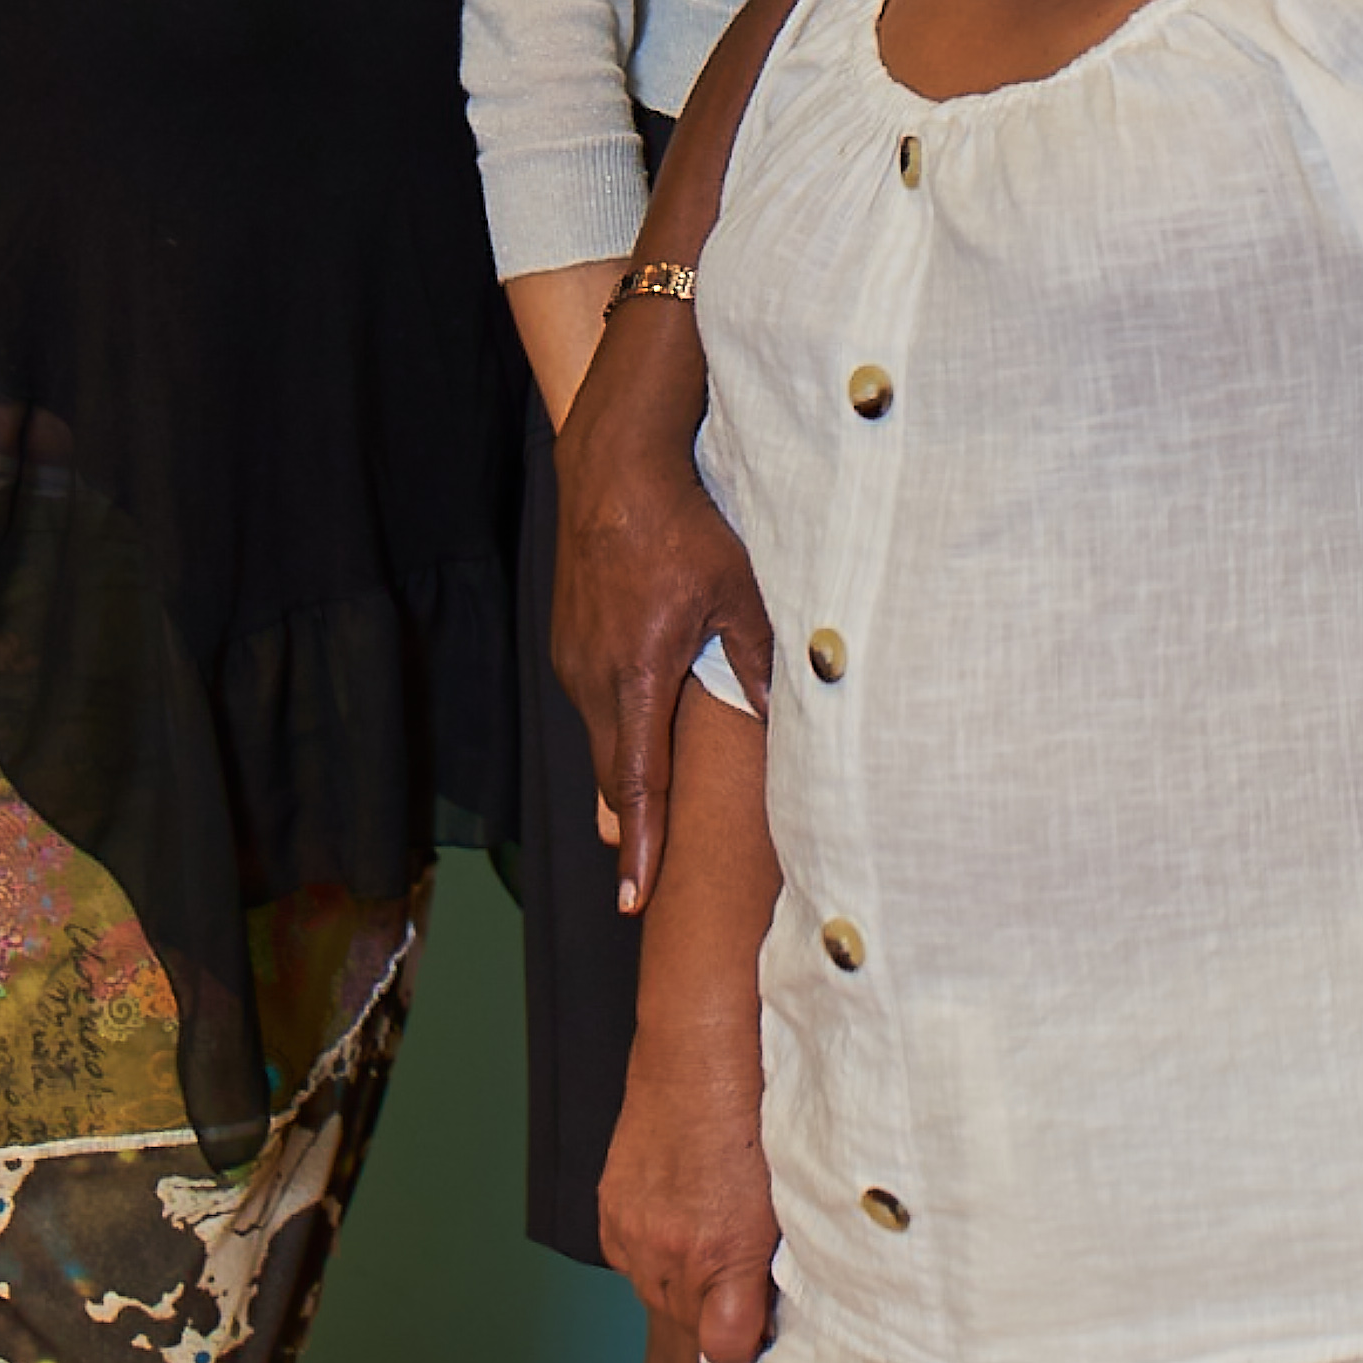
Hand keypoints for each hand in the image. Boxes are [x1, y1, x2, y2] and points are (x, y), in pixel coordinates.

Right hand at [552, 314, 772, 910]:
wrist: (613, 463)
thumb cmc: (683, 523)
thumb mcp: (738, 592)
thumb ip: (762, 659)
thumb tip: (793, 718)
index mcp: (637, 676)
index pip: (639, 783)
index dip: (642, 846)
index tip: (635, 899)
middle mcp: (593, 676)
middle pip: (612, 774)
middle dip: (630, 826)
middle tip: (642, 881)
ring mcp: (573, 657)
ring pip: (600, 737)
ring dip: (622, 776)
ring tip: (640, 823)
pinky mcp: (569, 637)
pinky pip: (593, 701)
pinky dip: (614, 729)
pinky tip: (636, 733)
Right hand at [600, 1027, 781, 1362]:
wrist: (701, 1054)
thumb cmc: (757, 1115)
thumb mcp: (788, 1198)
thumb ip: (779, 1263)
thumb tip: (775, 1308)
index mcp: (727, 1253)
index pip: (727, 1348)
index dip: (749, 1341)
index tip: (764, 1322)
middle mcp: (672, 1253)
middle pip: (690, 1324)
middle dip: (719, 1305)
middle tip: (746, 1262)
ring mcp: (634, 1234)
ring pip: (657, 1293)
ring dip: (683, 1278)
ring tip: (711, 1229)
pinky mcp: (608, 1213)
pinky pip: (629, 1260)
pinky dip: (652, 1250)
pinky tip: (678, 1215)